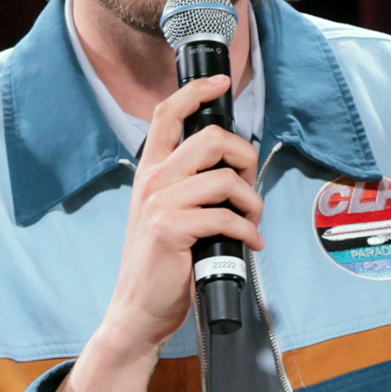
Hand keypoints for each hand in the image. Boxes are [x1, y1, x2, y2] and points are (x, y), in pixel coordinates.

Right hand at [42, 106, 260, 391]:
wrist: (138, 309)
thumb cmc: (163, 263)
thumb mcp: (168, 214)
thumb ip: (191, 186)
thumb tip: (235, 168)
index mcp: (151, 172)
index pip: (167, 115)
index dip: (196, 92)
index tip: (222, 82)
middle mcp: (152, 181)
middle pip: (210, 139)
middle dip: (244, 157)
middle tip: (251, 187)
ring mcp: (159, 204)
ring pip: (225, 180)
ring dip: (252, 202)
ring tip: (252, 223)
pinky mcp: (171, 230)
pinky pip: (226, 217)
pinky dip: (248, 231)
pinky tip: (250, 244)